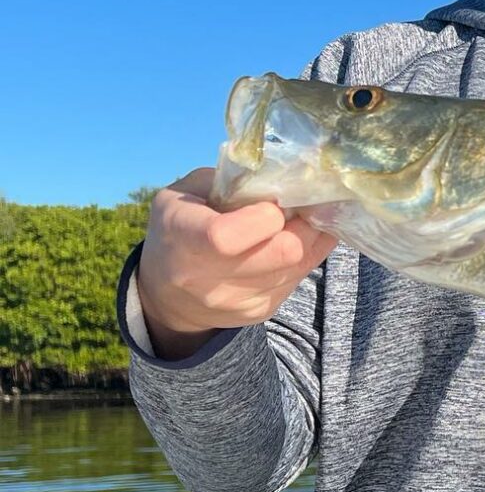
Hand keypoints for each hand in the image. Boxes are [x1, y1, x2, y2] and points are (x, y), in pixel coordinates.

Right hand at [135, 167, 337, 358]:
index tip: (270, 203)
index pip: (229, 236)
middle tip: (300, 206)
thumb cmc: (180, 227)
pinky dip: (303, 256)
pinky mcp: (260, 312)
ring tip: (296, 221)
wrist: (169, 293)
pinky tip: (287, 242)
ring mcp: (237, 302)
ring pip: (300, 263)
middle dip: (302, 222)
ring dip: (308, 238)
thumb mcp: (188, 192)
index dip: (264, 216)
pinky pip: (298, 278)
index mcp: (183, 238)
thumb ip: (232, 182)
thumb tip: (286, 179)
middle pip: (286, 251)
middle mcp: (207, 280)